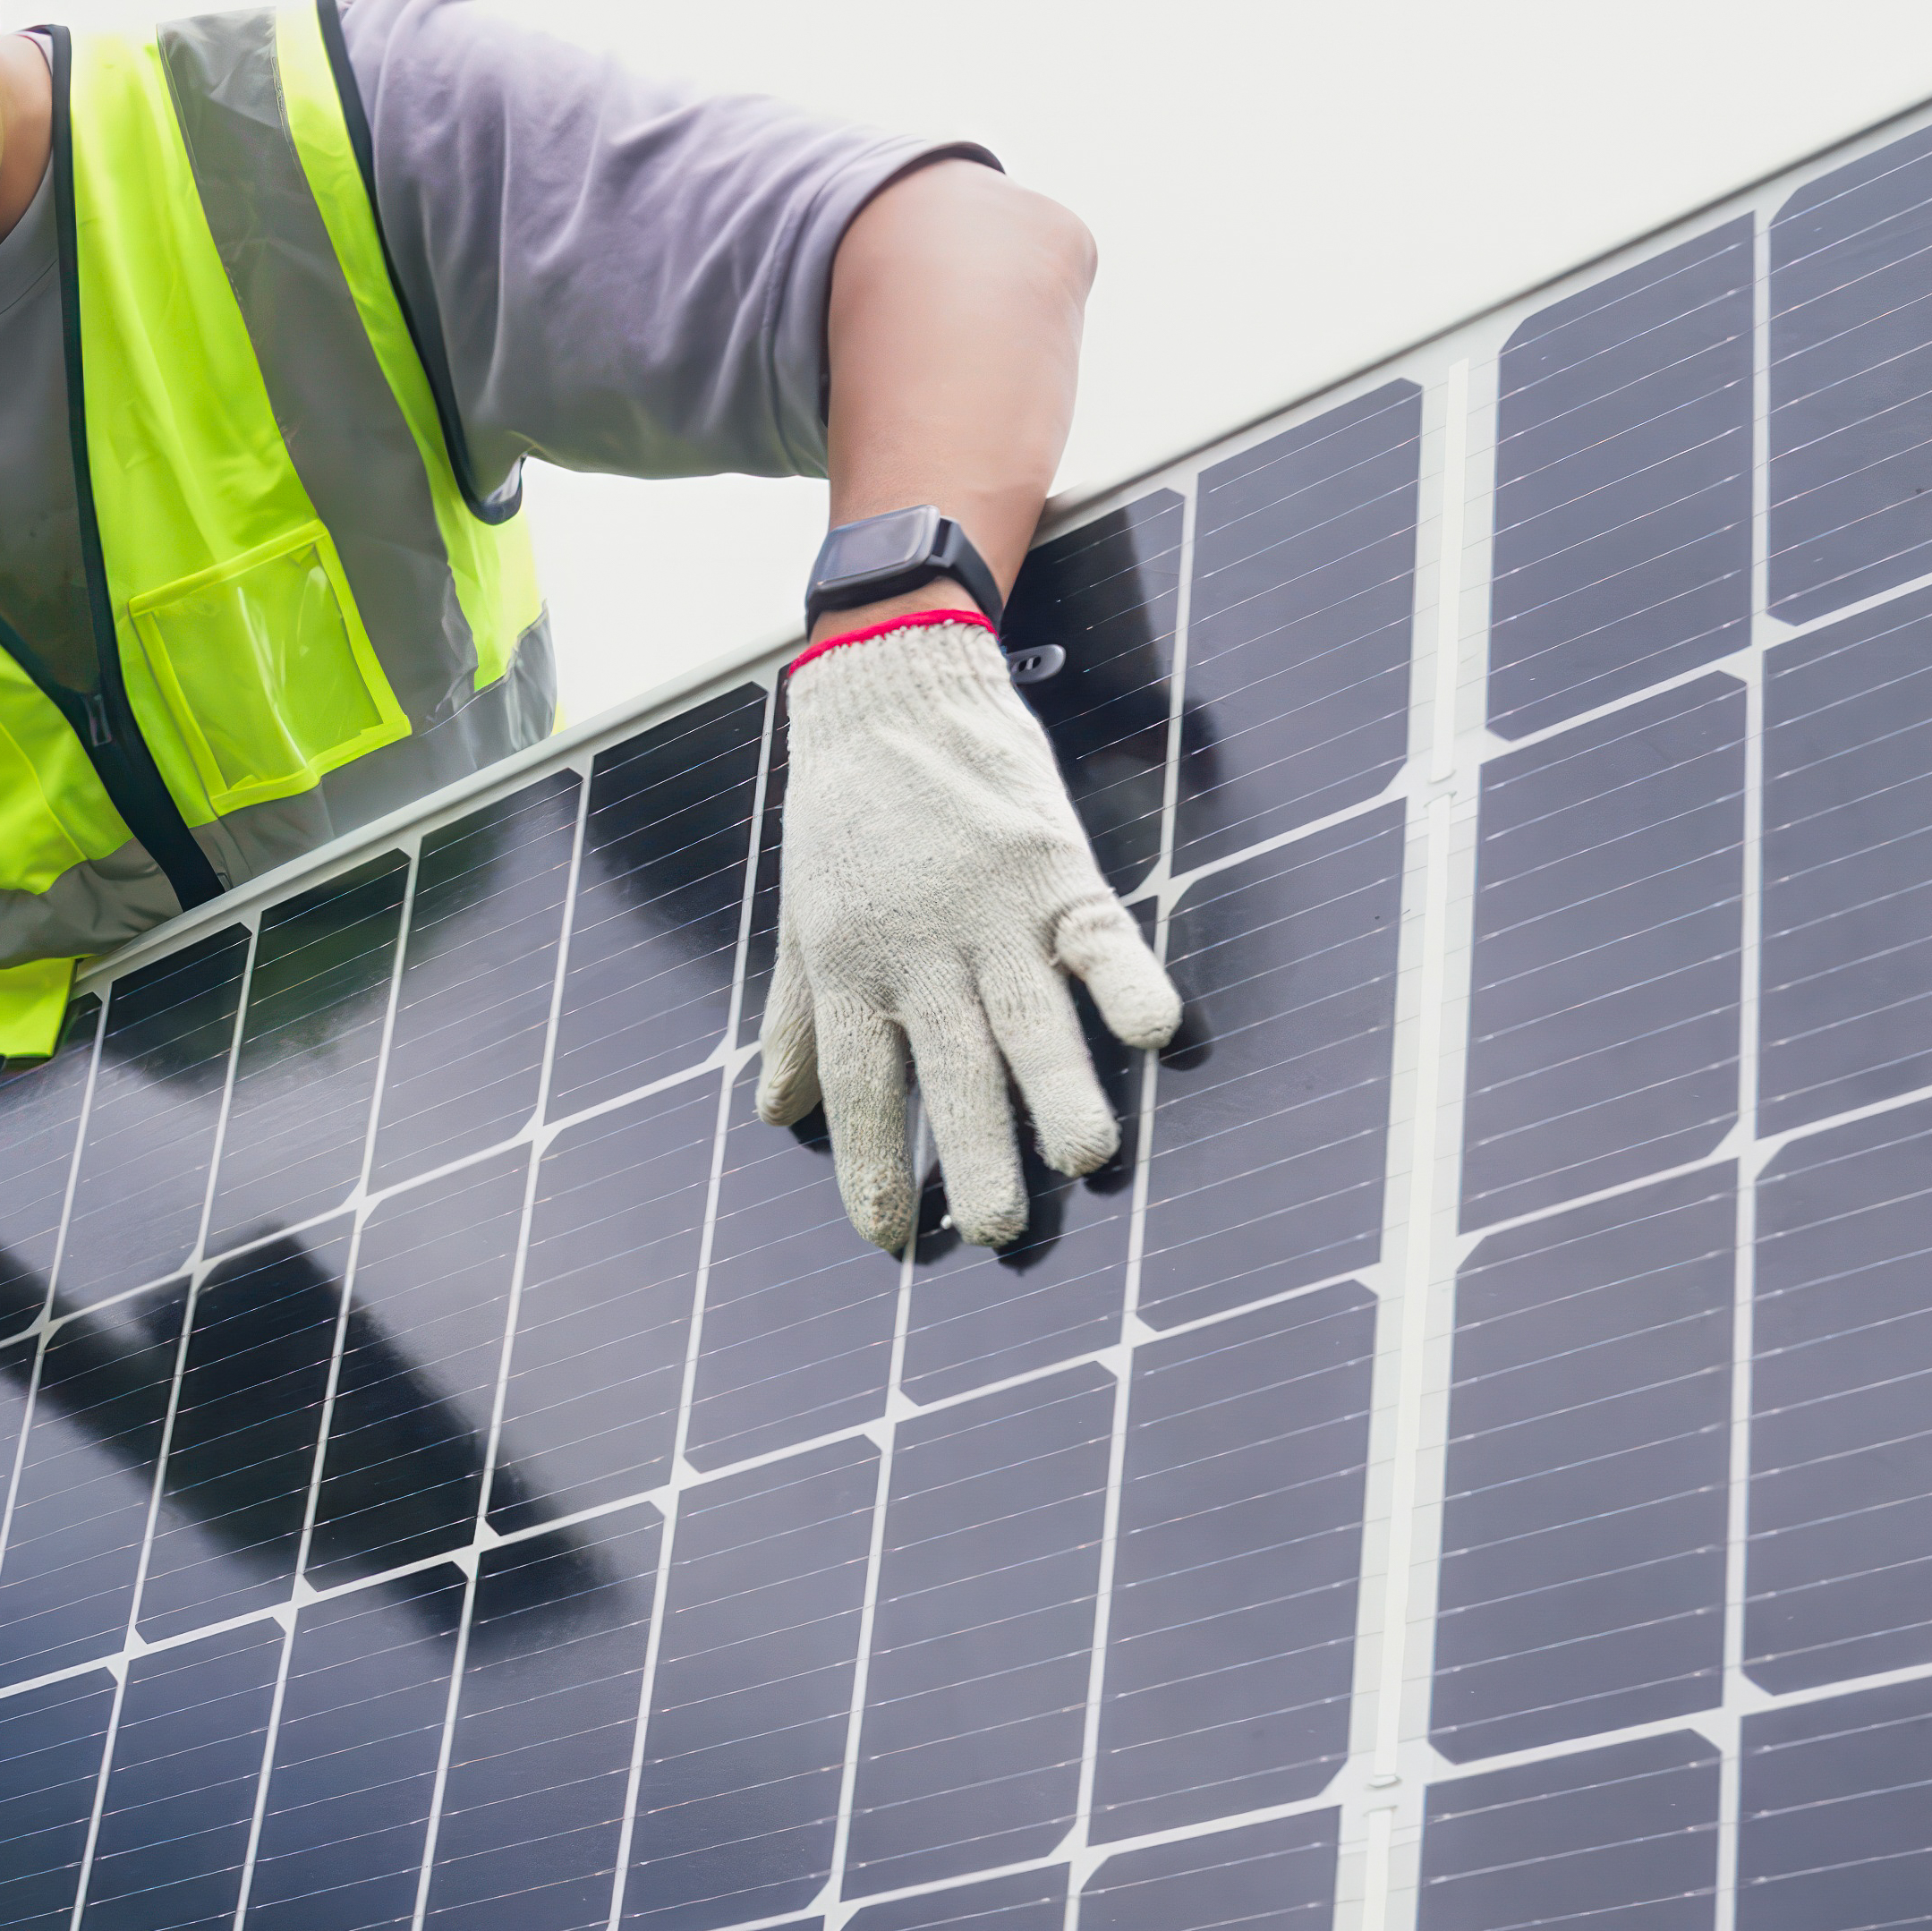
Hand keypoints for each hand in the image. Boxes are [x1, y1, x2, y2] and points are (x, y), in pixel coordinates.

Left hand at [755, 612, 1184, 1248]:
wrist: (891, 692)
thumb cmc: (846, 818)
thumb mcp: (804, 918)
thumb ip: (798, 1020)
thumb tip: (778, 1115)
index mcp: (849, 967)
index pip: (862, 1088)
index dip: (873, 1166)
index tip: (889, 1238)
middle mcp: (919, 949)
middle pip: (950, 1069)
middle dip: (974, 1155)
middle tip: (995, 1231)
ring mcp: (991, 909)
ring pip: (1029, 1016)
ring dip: (1059, 1091)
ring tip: (1084, 1159)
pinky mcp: (1055, 866)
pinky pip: (1099, 935)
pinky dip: (1127, 981)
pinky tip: (1153, 1034)